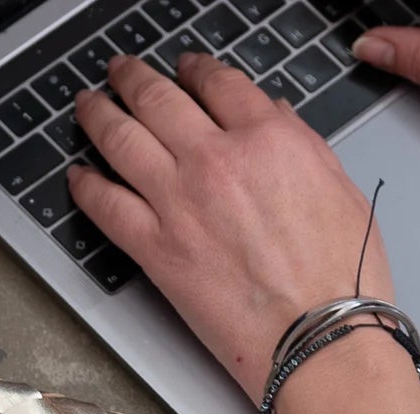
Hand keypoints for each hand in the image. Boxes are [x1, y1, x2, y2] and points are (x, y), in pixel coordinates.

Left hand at [70, 53, 393, 398]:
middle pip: (158, 99)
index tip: (185, 68)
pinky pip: (106, 205)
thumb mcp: (341, 192)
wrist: (320, 338)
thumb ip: (301, 145)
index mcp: (269, 140)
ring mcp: (179, 203)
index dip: (194, 68)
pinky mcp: (156, 249)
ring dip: (98, 114)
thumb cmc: (341, 278)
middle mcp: (216, 161)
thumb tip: (275, 117)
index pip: (217, 83)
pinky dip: (86, 186)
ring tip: (88, 105)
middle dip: (133, 78)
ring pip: (121, 139)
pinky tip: (78, 176)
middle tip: (121, 73)